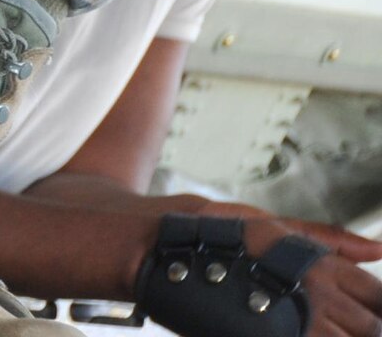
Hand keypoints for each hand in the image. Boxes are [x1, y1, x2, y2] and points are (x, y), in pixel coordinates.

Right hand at [241, 217, 381, 336]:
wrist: (191, 251)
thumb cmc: (238, 238)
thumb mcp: (286, 229)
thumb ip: (336, 241)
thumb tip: (379, 248)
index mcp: (325, 267)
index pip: (378, 294)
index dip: (381, 306)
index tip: (376, 311)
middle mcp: (320, 295)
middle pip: (372, 327)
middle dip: (372, 329)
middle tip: (359, 326)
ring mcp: (301, 320)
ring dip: (346, 336)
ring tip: (330, 329)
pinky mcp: (280, 336)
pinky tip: (308, 334)